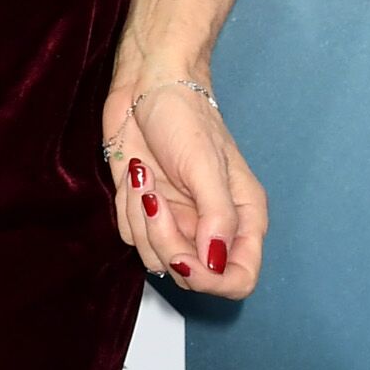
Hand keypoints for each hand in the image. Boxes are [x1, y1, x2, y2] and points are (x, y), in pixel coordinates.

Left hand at [102, 70, 265, 294]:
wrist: (145, 88)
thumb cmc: (184, 115)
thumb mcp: (205, 164)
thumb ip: (217, 217)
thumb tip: (215, 262)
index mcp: (243, 218)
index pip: (239, 279)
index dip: (211, 281)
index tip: (186, 258)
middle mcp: (211, 227)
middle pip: (191, 276)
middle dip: (166, 243)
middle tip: (157, 199)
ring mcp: (178, 223)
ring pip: (154, 260)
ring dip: (141, 219)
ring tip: (147, 175)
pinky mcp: (146, 214)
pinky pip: (130, 236)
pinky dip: (126, 208)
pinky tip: (137, 173)